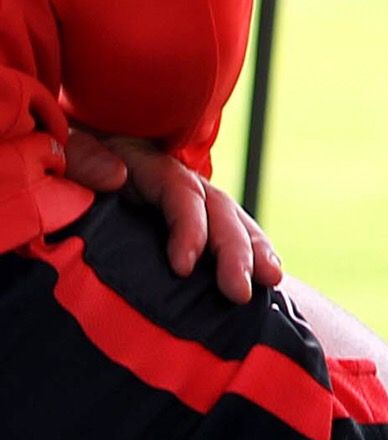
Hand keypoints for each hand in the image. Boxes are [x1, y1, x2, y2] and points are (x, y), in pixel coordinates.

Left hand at [61, 129, 279, 304]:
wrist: (73, 152)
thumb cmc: (64, 154)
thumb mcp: (68, 147)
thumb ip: (85, 158)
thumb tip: (119, 177)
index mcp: (148, 164)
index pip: (180, 193)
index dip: (188, 228)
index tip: (184, 266)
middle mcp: (178, 180)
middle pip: (218, 209)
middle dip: (235, 250)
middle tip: (238, 292)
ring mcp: (187, 198)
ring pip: (230, 220)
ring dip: (254, 250)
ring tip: (270, 282)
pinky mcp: (187, 220)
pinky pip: (223, 232)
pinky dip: (249, 252)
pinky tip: (263, 278)